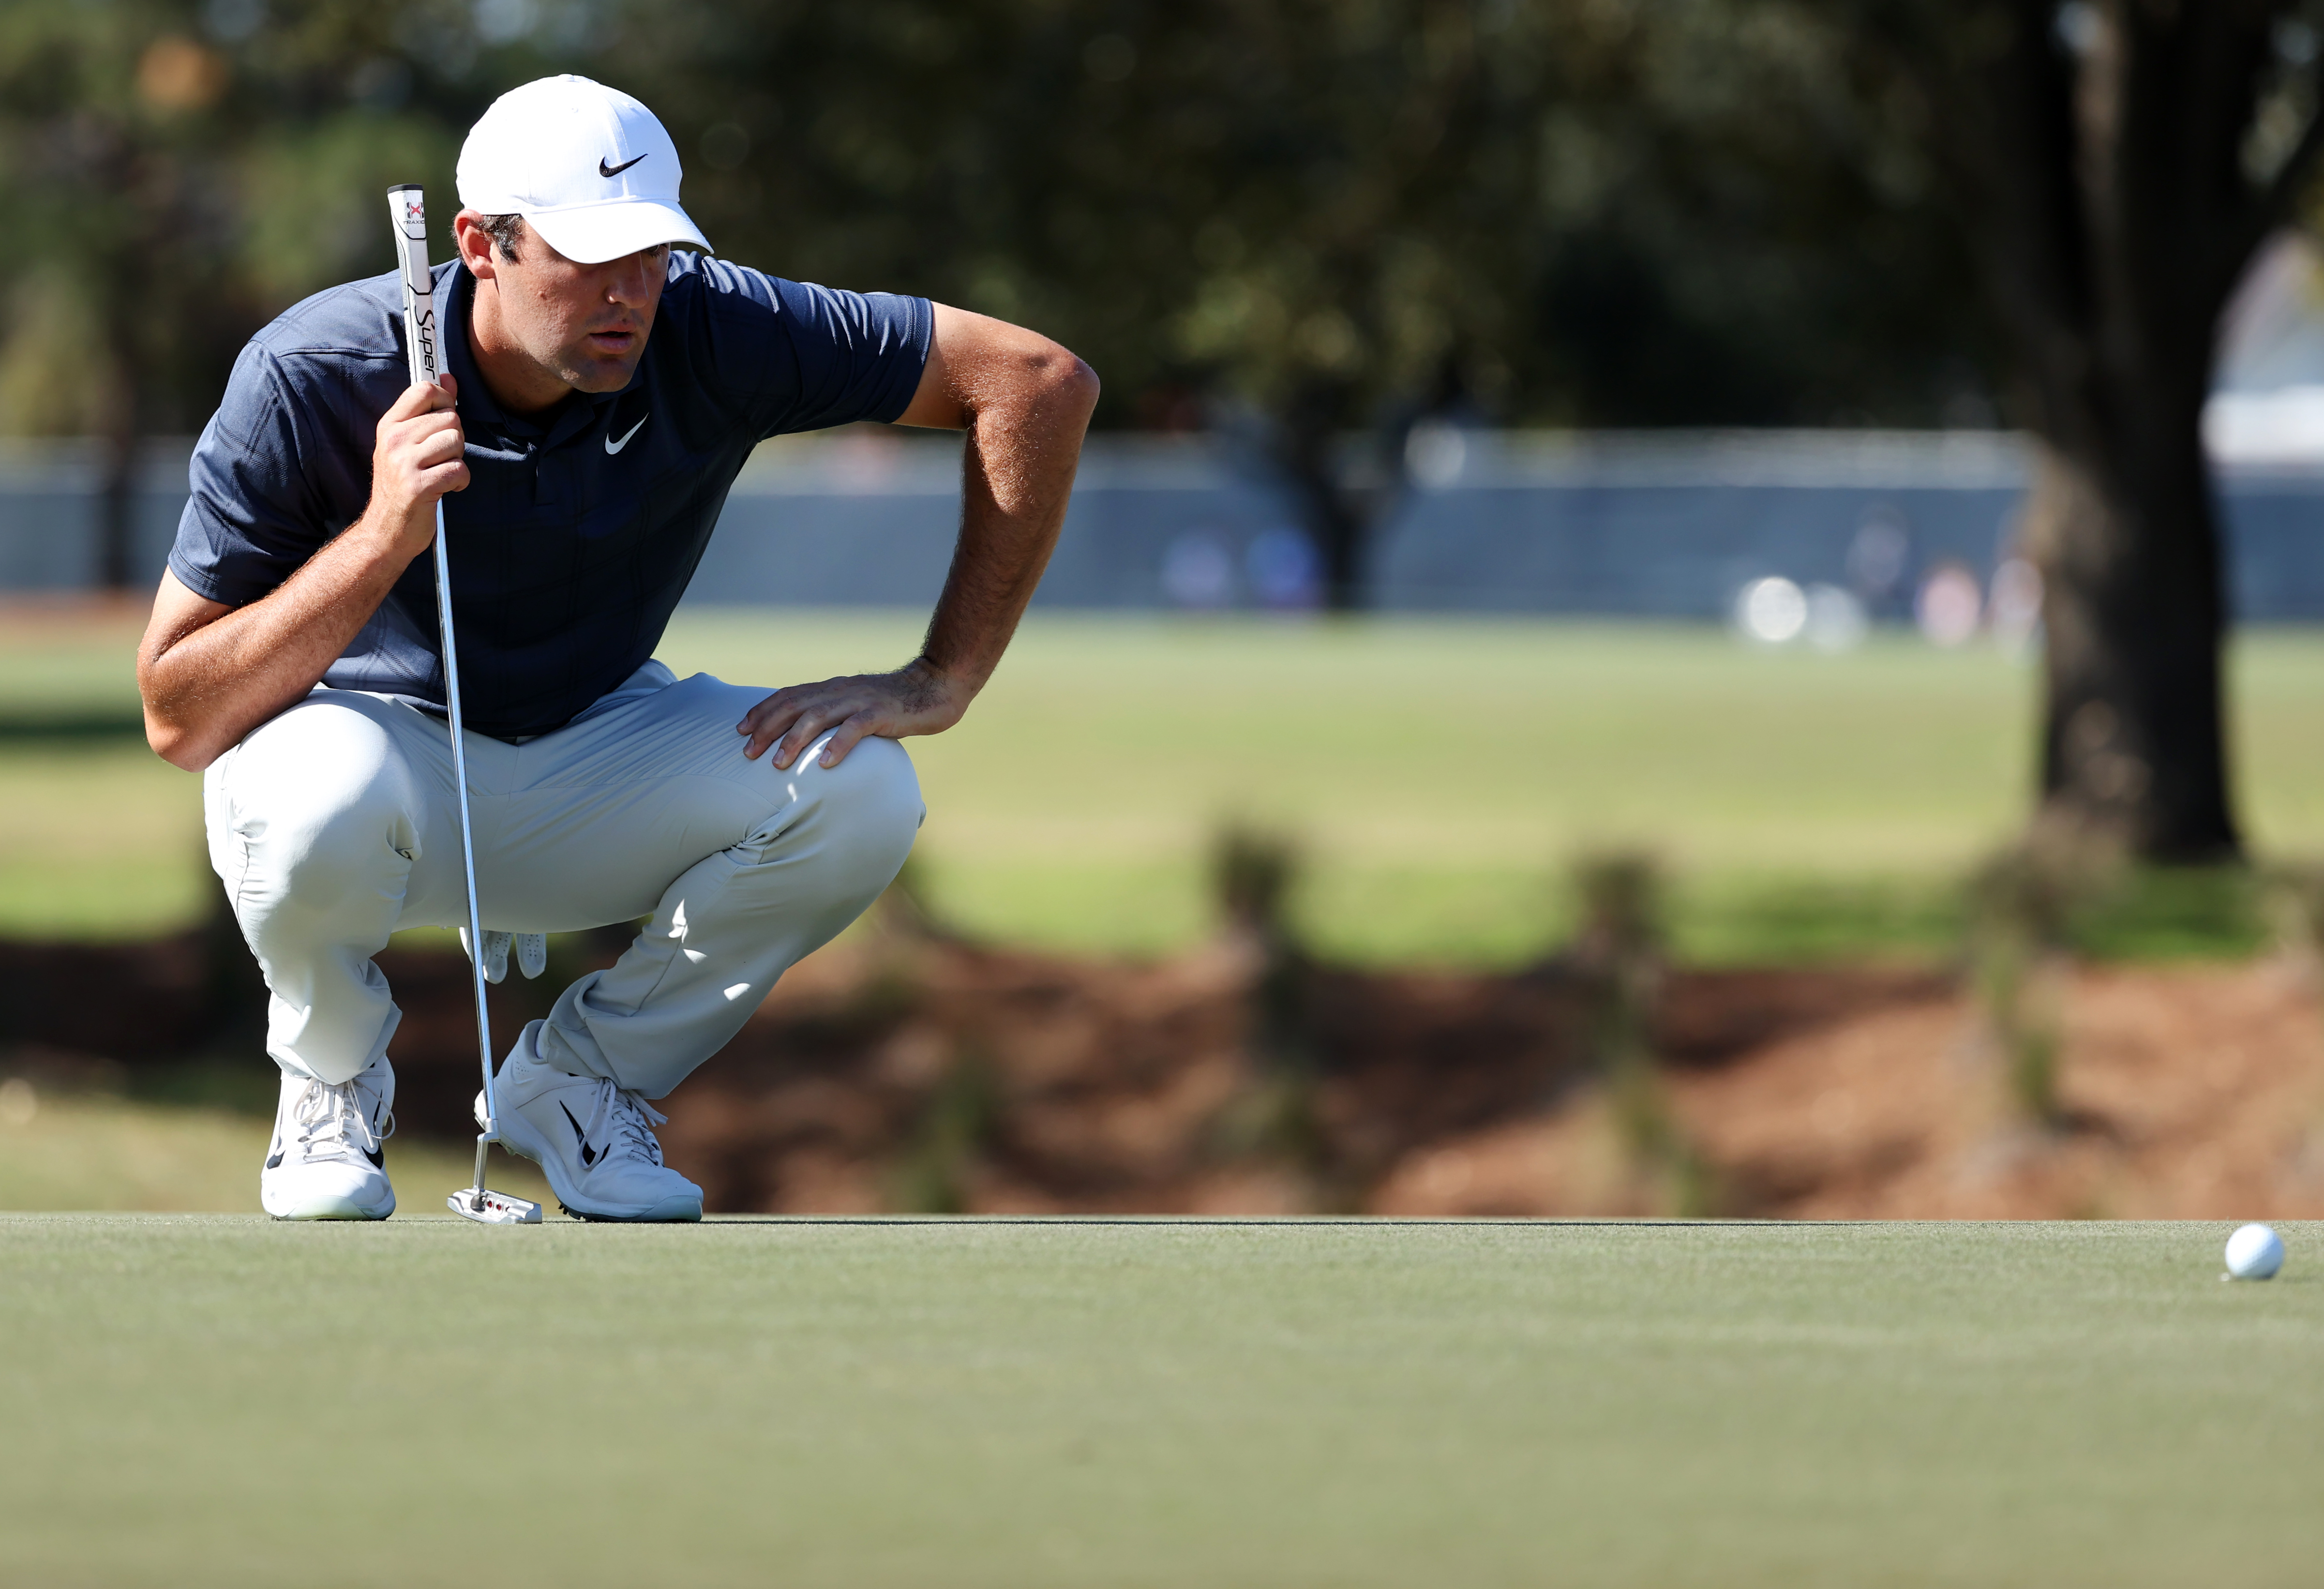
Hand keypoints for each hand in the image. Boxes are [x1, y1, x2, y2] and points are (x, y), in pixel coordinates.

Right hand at [365, 375, 467, 558]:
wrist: (386, 530)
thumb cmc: (402, 484)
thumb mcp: (406, 444)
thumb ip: (427, 409)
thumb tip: (448, 378)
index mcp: (389, 425)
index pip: (423, 389)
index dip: (445, 398)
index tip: (445, 414)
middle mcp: (394, 440)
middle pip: (450, 418)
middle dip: (455, 438)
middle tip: (440, 458)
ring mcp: (404, 463)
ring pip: (456, 441)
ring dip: (458, 460)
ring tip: (441, 472)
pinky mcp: (419, 486)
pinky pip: (459, 469)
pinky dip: (461, 481)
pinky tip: (447, 488)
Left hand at [736, 658, 972, 768]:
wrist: (935, 686)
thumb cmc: (895, 702)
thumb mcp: (857, 706)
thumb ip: (835, 716)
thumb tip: (809, 738)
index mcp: (831, 689)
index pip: (788, 696)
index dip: (762, 711)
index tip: (740, 730)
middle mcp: (840, 691)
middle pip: (794, 706)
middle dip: (766, 729)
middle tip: (746, 752)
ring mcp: (859, 701)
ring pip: (817, 717)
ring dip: (794, 740)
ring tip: (777, 763)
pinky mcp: (881, 713)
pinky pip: (855, 729)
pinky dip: (838, 745)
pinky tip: (825, 763)